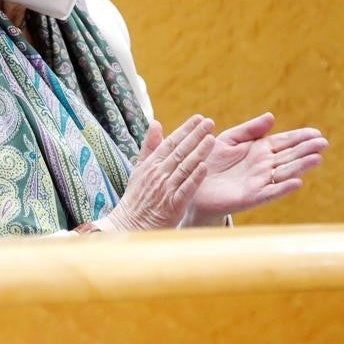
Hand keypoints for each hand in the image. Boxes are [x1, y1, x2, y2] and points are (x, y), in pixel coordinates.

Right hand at [103, 115, 213, 231]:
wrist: (131, 225)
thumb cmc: (137, 197)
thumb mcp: (139, 168)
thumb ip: (149, 146)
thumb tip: (156, 122)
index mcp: (151, 164)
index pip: (171, 142)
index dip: (185, 129)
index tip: (198, 118)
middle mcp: (159, 174)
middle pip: (180, 151)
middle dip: (195, 135)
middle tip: (210, 122)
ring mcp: (166, 189)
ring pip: (184, 167)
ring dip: (198, 152)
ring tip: (212, 139)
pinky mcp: (173, 205)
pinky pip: (185, 189)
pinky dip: (194, 178)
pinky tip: (205, 167)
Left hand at [186, 113, 327, 222]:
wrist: (193, 183)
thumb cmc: (211, 160)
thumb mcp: (230, 139)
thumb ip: (250, 129)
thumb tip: (272, 116)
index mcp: (260, 149)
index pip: (285, 141)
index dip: (301, 137)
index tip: (316, 132)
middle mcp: (264, 165)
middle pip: (290, 156)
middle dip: (307, 149)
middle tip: (324, 143)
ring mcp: (260, 181)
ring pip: (285, 172)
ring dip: (301, 166)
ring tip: (317, 158)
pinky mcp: (251, 197)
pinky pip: (270, 192)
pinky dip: (283, 188)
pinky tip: (297, 183)